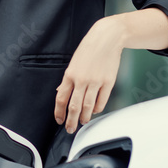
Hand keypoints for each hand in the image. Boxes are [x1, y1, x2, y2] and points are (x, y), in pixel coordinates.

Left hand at [54, 17, 125, 132]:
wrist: (107, 38)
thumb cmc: (89, 48)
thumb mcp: (74, 62)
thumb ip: (68, 79)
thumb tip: (60, 92)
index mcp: (70, 74)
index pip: (61, 98)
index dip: (59, 112)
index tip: (59, 120)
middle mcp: (82, 80)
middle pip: (74, 107)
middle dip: (71, 121)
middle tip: (70, 129)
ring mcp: (96, 82)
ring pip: (88, 107)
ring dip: (85, 118)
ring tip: (83, 122)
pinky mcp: (108, 82)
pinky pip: (102, 101)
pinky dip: (97, 109)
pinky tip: (95, 111)